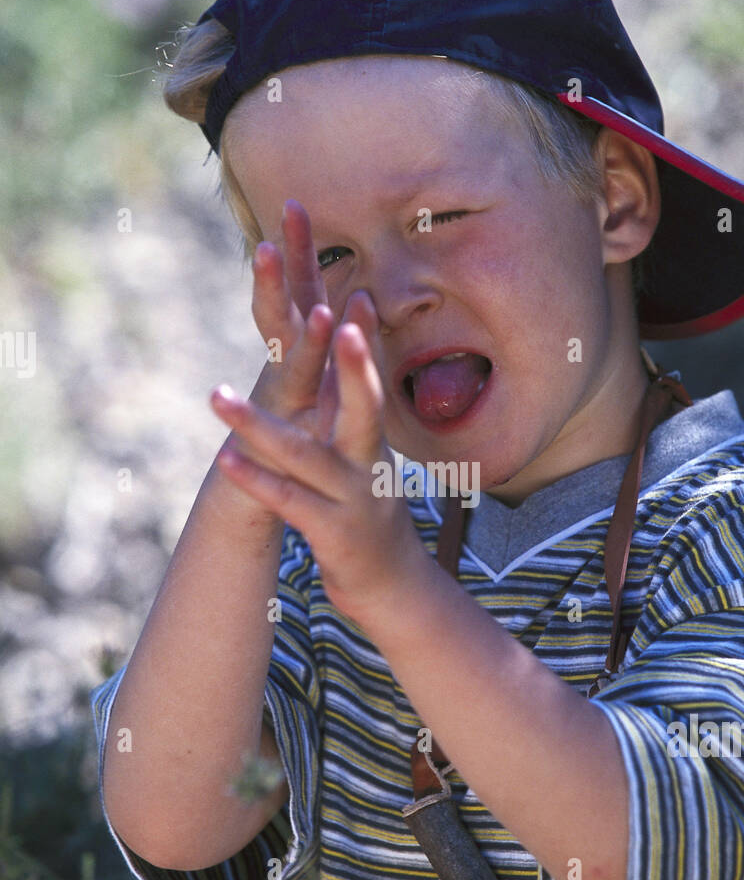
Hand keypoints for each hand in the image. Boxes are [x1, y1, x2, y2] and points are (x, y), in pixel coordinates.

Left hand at [210, 201, 426, 630]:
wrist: (392, 586)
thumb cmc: (368, 510)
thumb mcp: (366, 458)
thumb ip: (353, 412)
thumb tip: (349, 356)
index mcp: (372, 439)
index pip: (369, 381)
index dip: (363, 342)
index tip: (357, 294)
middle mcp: (369, 462)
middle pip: (364, 406)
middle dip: (351, 365)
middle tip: (335, 318)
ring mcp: (352, 498)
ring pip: (304, 455)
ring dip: (258, 425)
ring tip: (215, 397)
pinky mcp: (332, 532)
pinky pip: (288, 501)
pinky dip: (258, 480)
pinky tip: (226, 460)